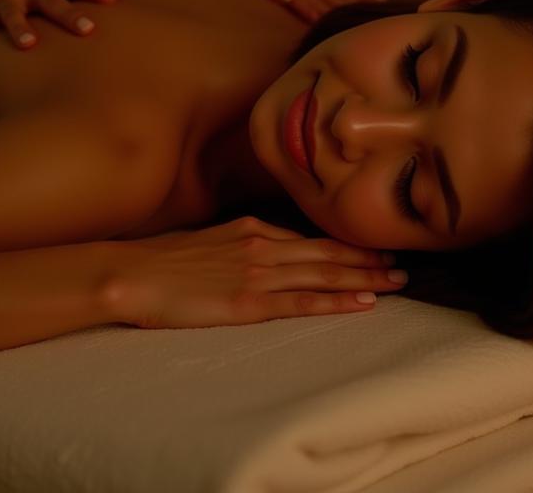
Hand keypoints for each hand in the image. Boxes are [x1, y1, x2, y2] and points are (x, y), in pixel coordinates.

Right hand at [102, 215, 407, 328]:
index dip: (345, 245)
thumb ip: (240, 244)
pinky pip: (302, 302)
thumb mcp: (208, 241)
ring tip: (396, 282)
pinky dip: (336, 302)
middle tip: (402, 263)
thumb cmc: (161, 261)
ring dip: (364, 277)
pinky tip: (363, 303)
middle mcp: (262, 245)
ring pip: (324, 274)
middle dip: (367, 258)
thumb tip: (264, 248)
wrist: (131, 274)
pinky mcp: (249, 302)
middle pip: (326, 252)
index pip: (310, 238)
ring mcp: (258, 272)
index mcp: (252, 229)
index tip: (373, 248)